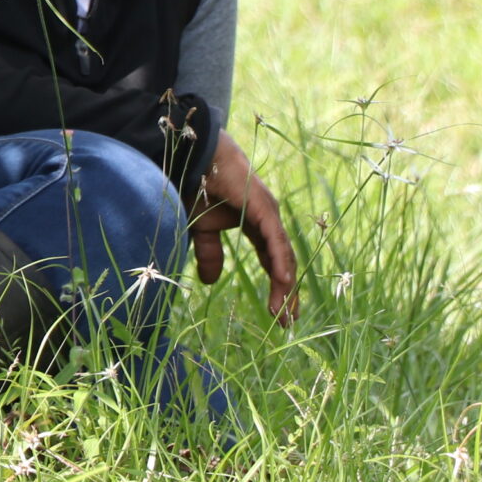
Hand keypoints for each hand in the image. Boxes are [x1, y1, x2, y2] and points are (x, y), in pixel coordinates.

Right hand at [189, 131, 299, 323]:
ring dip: (285, 286)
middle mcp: (268, 220)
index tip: (276, 314)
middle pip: (283, 262)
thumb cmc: (197, 187)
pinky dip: (281, 263)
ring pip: (283, 256)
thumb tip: (211, 282)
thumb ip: (211, 254)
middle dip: (286, 294)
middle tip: (286, 322)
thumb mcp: (202, 230)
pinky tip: (284, 283)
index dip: (275, 286)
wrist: (194, 158)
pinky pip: (275, 241)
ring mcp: (268, 214)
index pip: (272, 260)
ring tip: (285, 313)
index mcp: (256, 223)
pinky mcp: (263, 209)